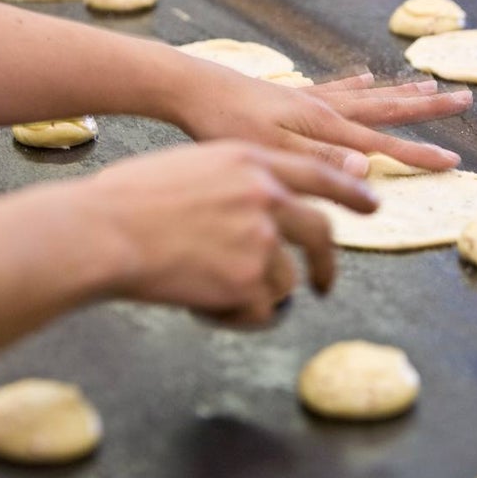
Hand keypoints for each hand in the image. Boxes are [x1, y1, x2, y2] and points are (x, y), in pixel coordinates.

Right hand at [86, 141, 376, 323]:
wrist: (103, 231)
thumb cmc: (127, 201)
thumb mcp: (192, 167)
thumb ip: (235, 183)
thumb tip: (261, 210)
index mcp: (252, 160)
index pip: (318, 173)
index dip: (350, 192)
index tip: (373, 205)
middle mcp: (266, 194)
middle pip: (321, 233)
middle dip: (327, 264)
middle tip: (325, 284)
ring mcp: (261, 237)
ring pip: (284, 282)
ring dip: (254, 295)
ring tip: (206, 292)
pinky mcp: (249, 278)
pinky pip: (258, 311)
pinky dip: (234, 317)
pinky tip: (199, 305)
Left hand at [172, 61, 471, 175]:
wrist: (192, 89)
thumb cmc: (226, 126)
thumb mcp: (271, 152)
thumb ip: (319, 161)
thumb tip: (367, 166)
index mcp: (326, 127)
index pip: (385, 144)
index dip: (420, 154)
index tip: (454, 160)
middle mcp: (326, 108)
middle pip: (389, 108)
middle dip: (428, 108)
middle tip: (465, 98)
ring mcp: (311, 99)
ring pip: (370, 95)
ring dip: (402, 92)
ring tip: (430, 83)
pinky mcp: (292, 96)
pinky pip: (337, 87)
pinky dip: (357, 83)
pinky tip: (369, 75)